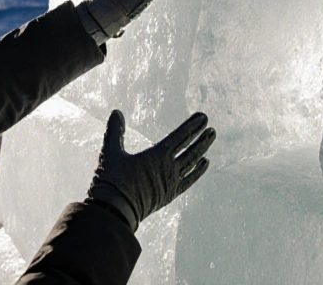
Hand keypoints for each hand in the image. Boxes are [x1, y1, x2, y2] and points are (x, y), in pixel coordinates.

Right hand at [86, 110, 214, 231]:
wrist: (115, 211)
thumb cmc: (112, 181)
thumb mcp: (110, 152)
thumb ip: (115, 131)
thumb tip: (116, 112)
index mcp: (157, 155)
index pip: (180, 137)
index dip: (192, 126)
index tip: (203, 117)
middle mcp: (168, 168)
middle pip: (190, 149)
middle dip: (201, 136)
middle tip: (211, 128)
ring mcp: (171, 182)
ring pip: (192, 163)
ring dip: (202, 149)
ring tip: (211, 138)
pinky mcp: (170, 195)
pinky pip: (189, 180)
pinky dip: (198, 171)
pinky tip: (205, 163)